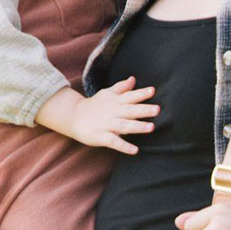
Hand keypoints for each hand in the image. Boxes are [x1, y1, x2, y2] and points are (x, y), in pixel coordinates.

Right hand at [36, 77, 157, 154]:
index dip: (141, 93)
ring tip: (151, 127)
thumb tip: (133, 79)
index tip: (153, 90)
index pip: (130, 96)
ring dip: (137, 127)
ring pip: (124, 125)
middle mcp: (112, 112)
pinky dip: (124, 146)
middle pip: (130, 110)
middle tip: (157, 109)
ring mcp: (106, 124)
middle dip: (143, 110)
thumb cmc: (94, 106)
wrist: (72, 116)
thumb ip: (121, 88)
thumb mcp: (107, 94)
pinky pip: (114, 142)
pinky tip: (135, 150)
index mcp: (115, 101)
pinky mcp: (100, 136)